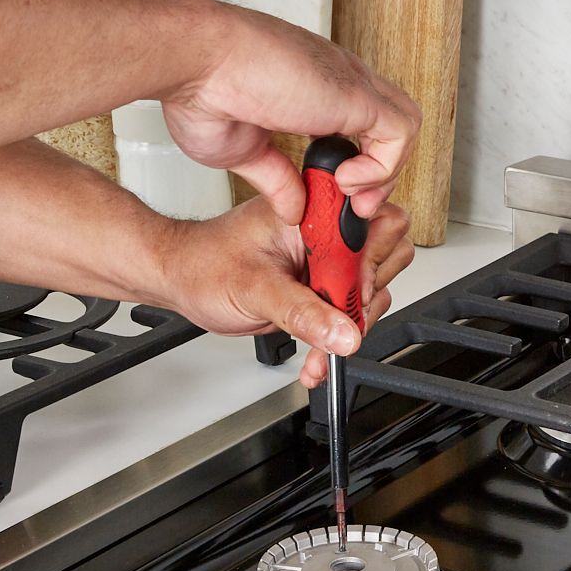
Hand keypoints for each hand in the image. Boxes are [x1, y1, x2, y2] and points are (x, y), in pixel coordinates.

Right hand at [161, 0, 420, 224]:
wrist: (192, 58)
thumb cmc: (202, 86)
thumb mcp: (246, 152)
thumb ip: (278, 179)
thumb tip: (295, 207)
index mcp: (311, 90)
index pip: (360, 128)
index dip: (358, 167)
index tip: (334, 197)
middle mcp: (336, 82)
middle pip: (389, 127)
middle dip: (379, 174)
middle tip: (353, 205)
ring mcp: (348, 84)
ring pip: (404, 127)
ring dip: (386, 172)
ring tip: (351, 194)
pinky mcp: (355, 93)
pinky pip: (401, 131)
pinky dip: (384, 165)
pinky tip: (346, 179)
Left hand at [161, 196, 413, 385]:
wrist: (182, 280)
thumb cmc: (206, 264)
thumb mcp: (255, 288)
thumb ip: (303, 312)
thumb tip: (344, 333)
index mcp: (314, 212)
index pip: (376, 220)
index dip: (372, 257)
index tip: (350, 288)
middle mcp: (326, 233)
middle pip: (388, 255)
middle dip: (365, 297)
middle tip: (337, 317)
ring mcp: (327, 262)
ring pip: (373, 291)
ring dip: (351, 327)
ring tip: (321, 348)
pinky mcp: (322, 288)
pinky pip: (349, 314)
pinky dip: (336, 341)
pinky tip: (317, 359)